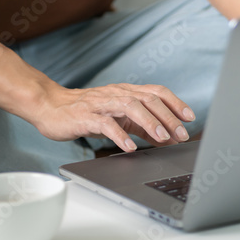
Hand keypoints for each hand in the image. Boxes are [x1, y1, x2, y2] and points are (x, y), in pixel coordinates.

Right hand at [32, 83, 194, 151]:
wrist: (50, 107)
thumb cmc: (86, 113)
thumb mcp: (119, 118)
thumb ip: (142, 127)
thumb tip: (167, 137)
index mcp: (127, 92)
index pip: (157, 92)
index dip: (175, 103)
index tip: (190, 117)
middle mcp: (117, 94)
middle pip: (148, 99)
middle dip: (168, 116)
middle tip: (180, 134)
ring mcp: (101, 104)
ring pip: (130, 106)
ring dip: (149, 122)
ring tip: (161, 137)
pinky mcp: (85, 116)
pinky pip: (105, 124)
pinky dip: (119, 135)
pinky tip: (129, 147)